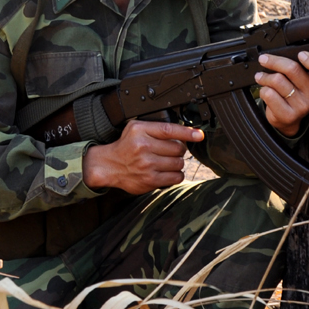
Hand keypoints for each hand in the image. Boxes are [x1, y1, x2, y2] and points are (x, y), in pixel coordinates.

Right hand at [82, 120, 204, 195]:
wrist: (110, 166)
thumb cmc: (125, 146)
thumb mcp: (135, 128)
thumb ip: (156, 128)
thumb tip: (184, 132)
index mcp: (140, 130)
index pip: (169, 130)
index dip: (187, 132)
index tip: (199, 134)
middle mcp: (144, 146)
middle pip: (178, 148)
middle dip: (179, 149)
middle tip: (171, 150)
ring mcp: (147, 164)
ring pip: (178, 163)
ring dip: (177, 162)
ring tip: (167, 161)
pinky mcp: (150, 180)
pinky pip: (176, 177)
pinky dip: (176, 174)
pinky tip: (167, 171)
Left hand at [256, 50, 308, 135]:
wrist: (288, 117)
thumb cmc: (293, 91)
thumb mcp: (301, 78)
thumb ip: (297, 65)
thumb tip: (279, 52)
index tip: (301, 54)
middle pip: (292, 69)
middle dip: (274, 61)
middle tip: (264, 59)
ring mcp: (302, 106)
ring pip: (277, 80)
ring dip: (264, 77)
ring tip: (261, 77)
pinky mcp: (289, 115)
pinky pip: (269, 94)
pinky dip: (263, 89)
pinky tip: (265, 90)